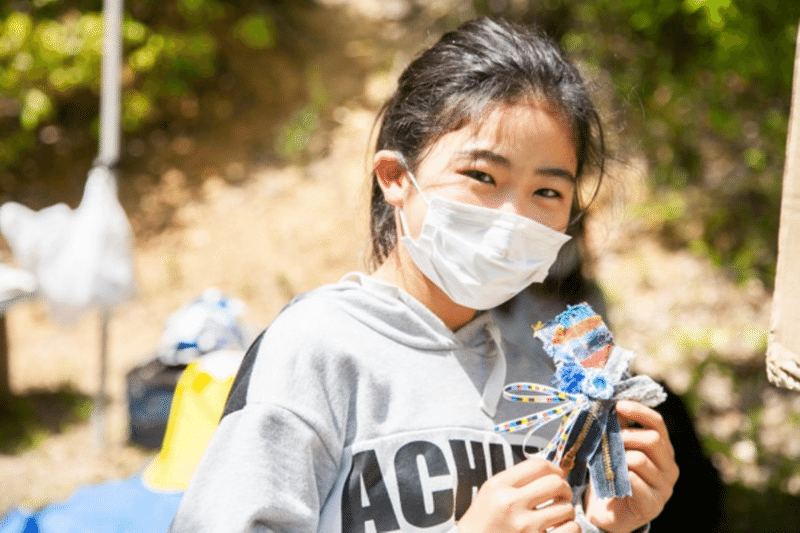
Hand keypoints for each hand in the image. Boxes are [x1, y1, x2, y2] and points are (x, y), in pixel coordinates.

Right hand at [458, 456, 578, 532]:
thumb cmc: (484, 519)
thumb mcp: (492, 491)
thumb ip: (516, 479)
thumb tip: (552, 471)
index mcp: (499, 485)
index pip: (539, 466)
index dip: (554, 469)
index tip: (556, 475)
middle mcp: (511, 504)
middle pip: (556, 484)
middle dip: (564, 488)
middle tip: (560, 495)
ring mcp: (524, 527)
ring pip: (566, 508)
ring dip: (566, 511)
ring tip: (557, 515)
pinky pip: (570, 530)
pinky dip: (570, 528)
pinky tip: (560, 528)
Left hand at [584, 400, 678, 532]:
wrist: (608, 512)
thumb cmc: (612, 474)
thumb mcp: (614, 447)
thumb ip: (617, 427)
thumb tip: (611, 403)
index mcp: (663, 450)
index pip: (657, 423)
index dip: (639, 411)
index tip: (618, 405)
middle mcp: (669, 467)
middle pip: (652, 440)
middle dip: (625, 435)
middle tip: (605, 439)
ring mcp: (664, 487)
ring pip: (640, 460)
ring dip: (617, 458)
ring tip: (605, 462)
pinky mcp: (653, 505)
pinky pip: (634, 482)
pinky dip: (619, 477)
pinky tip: (611, 480)